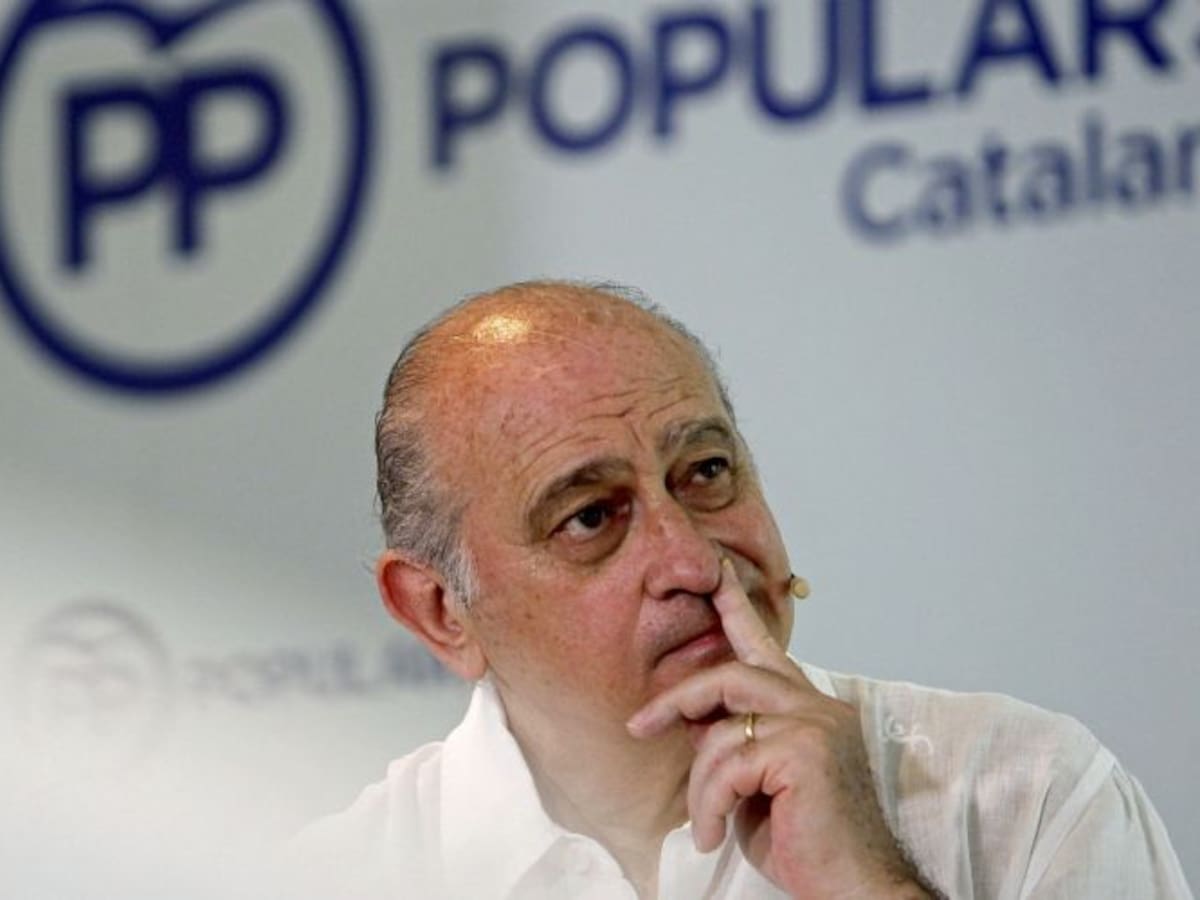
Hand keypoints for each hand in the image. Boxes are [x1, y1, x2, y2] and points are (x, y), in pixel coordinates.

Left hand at [627, 559, 931, 898]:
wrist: (857, 891)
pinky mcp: (807, 752)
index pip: (766, 647)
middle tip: (639, 726)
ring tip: (703, 824)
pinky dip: (710, 804)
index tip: (714, 570)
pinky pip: (729, 766)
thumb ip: (735, 743)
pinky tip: (713, 835)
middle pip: (731, 676)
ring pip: (723, 728)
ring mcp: (816, 725)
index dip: (736, 607)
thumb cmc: (810, 845)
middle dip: (678, 699)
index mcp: (810, 709)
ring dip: (699, 783)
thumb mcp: (758, 785)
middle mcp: (818, 706)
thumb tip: (691, 719)